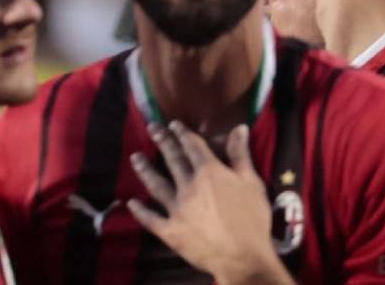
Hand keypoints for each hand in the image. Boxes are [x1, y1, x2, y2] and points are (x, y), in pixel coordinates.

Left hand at [128, 125, 286, 284]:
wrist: (245, 259)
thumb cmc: (253, 220)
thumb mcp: (252, 184)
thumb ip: (241, 155)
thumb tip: (239, 127)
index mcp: (209, 172)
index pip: (192, 146)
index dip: (182, 133)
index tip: (173, 125)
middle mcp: (188, 186)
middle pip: (172, 159)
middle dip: (162, 142)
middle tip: (152, 129)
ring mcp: (176, 208)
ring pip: (156, 184)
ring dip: (145, 169)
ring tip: (135, 157)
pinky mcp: (170, 230)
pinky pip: (151, 218)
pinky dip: (140, 211)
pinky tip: (131, 202)